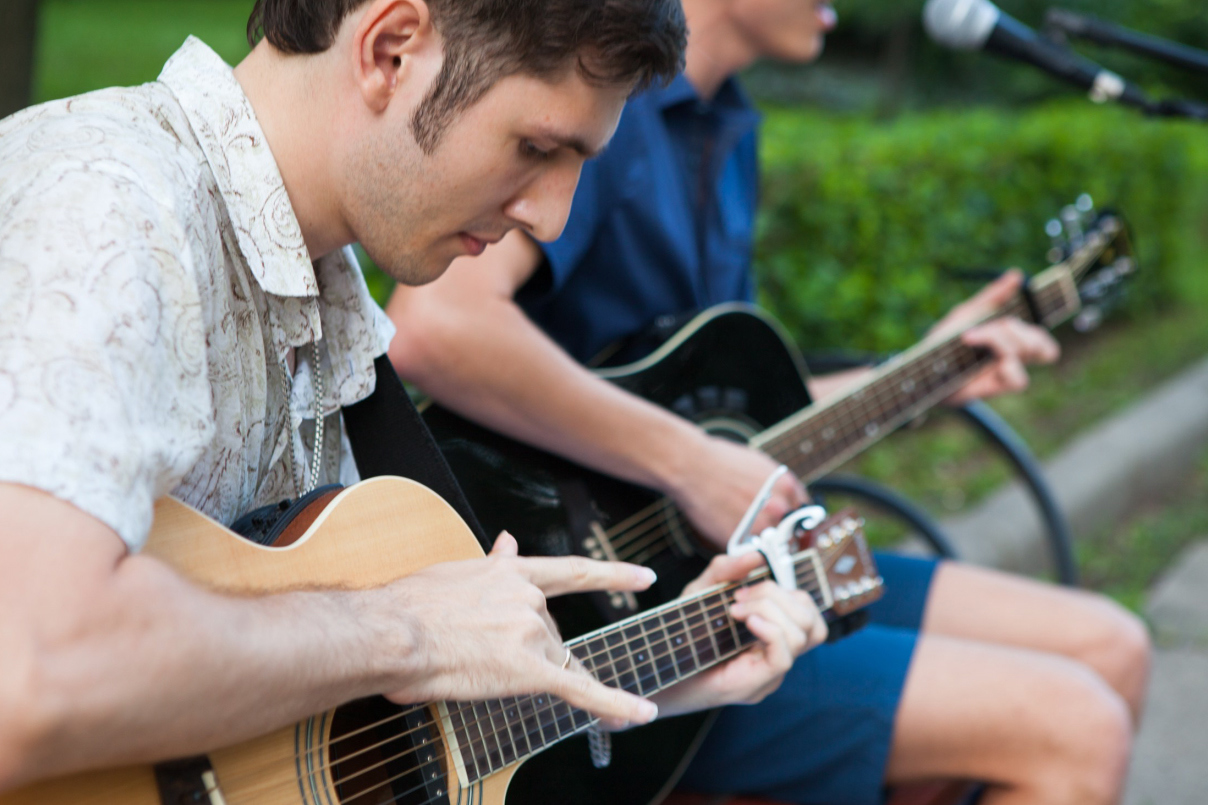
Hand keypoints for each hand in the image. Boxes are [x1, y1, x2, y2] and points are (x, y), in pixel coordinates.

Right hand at [379, 532, 658, 725]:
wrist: (392, 632)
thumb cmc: (409, 605)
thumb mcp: (456, 570)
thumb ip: (493, 561)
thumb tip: (509, 538)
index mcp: (514, 571)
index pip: (574, 572)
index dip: (612, 575)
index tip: (644, 577)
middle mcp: (531, 597)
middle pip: (550, 633)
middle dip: (521, 648)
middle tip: (474, 651)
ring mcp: (533, 632)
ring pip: (546, 662)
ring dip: (517, 671)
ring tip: (471, 665)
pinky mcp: (530, 669)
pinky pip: (582, 690)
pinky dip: (616, 703)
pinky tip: (641, 712)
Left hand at [651, 553, 826, 717]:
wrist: (658, 669)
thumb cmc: (682, 634)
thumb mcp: (701, 592)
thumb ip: (726, 570)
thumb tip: (756, 555)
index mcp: (771, 634)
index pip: (807, 612)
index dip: (785, 592)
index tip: (745, 587)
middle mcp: (776, 654)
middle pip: (811, 622)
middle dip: (778, 597)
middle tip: (740, 598)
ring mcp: (769, 673)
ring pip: (803, 636)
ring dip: (771, 610)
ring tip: (737, 610)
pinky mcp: (756, 684)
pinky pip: (784, 658)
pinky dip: (769, 631)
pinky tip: (746, 621)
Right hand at [668, 435, 807, 550]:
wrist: (691, 465)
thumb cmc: (720, 460)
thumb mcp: (760, 465)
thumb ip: (778, 486)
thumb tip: (786, 502)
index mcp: (787, 487)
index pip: (804, 514)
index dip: (795, 523)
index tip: (789, 529)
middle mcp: (779, 507)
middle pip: (791, 534)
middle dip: (780, 536)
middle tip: (768, 537)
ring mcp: (761, 525)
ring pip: (771, 547)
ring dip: (762, 546)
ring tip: (748, 538)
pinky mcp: (740, 539)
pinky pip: (747, 551)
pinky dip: (742, 548)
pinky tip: (733, 535)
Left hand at [928, 270, 1060, 403]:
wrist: (921, 367)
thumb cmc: (944, 341)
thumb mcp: (966, 314)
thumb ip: (992, 297)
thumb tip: (1016, 274)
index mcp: (1008, 337)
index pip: (1039, 331)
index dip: (1046, 320)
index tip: (1036, 300)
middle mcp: (1011, 354)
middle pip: (1042, 342)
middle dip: (1020, 329)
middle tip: (994, 324)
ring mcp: (1005, 370)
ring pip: (1032, 352)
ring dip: (1004, 338)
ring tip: (970, 336)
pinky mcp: (996, 386)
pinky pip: (1019, 379)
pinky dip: (1008, 365)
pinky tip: (986, 357)